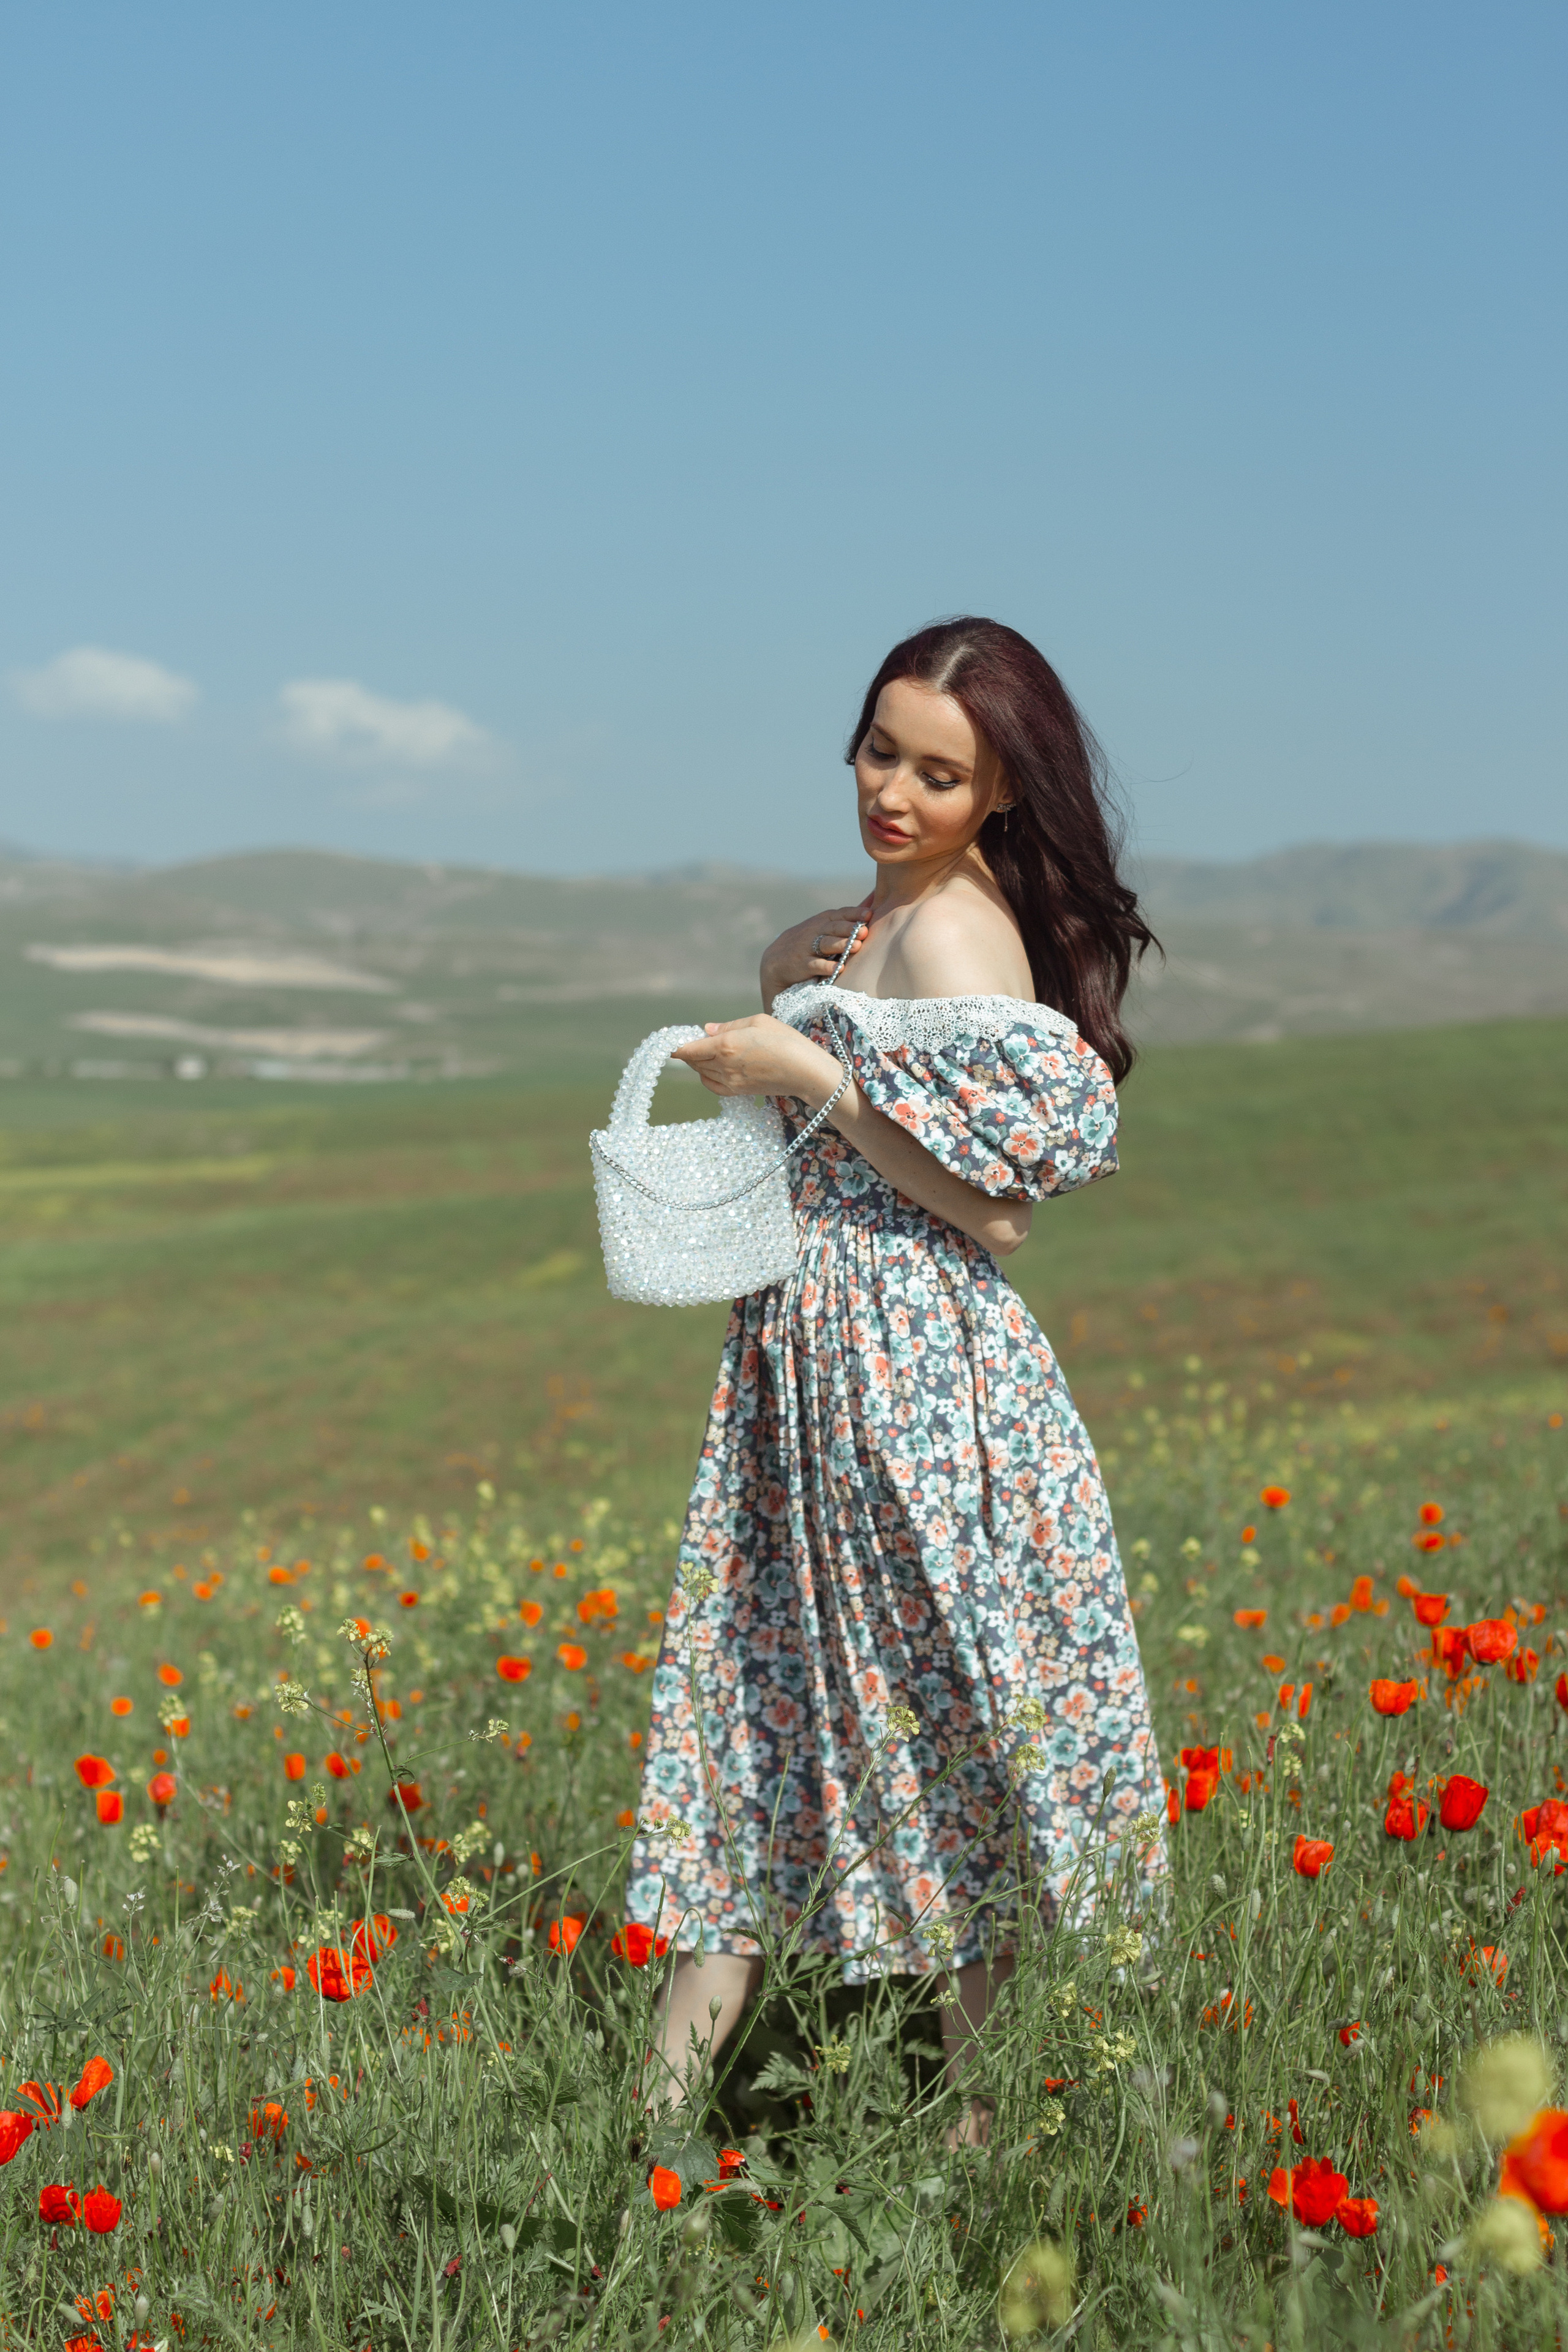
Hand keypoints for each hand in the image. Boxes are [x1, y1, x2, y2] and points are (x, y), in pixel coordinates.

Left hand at [670, 1015, 841, 1104]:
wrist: (805, 1072)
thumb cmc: (786, 1040)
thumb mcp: (758, 1022)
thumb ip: (728, 1026)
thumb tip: (706, 1030)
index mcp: (725, 1044)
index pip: (688, 1049)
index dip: (677, 1044)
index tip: (671, 1040)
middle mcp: (723, 1065)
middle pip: (693, 1061)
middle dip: (688, 1051)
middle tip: (691, 1040)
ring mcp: (730, 1081)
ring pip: (701, 1072)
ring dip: (698, 1062)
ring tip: (705, 1051)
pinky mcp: (738, 1092)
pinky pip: (712, 1085)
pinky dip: (706, 1076)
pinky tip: (712, 1068)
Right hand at [759, 898, 871, 1006]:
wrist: (776, 960)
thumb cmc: (807, 943)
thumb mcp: (820, 928)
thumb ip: (843, 921)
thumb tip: (871, 908)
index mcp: (821, 921)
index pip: (840, 914)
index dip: (854, 914)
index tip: (869, 914)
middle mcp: (814, 932)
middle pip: (834, 928)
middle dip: (849, 929)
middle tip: (865, 932)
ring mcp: (807, 948)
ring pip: (826, 944)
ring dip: (841, 945)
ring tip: (856, 947)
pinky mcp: (802, 965)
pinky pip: (816, 965)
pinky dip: (827, 967)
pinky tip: (839, 968)